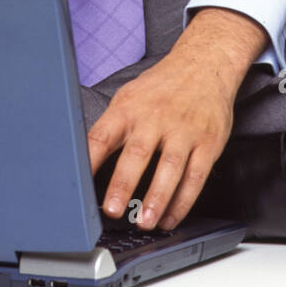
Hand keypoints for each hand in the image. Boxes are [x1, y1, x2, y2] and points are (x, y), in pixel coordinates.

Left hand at [86, 7, 267, 230]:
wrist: (205, 64)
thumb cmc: (162, 87)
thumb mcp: (129, 97)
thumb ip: (111, 128)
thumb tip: (85, 164)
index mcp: (129, 108)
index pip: (102, 135)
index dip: (88, 161)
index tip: (78, 186)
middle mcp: (156, 117)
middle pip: (138, 153)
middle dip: (123, 183)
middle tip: (113, 210)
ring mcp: (184, 130)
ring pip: (170, 168)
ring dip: (157, 199)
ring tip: (145, 222)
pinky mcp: (208, 142)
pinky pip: (195, 176)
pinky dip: (183, 201)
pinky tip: (171, 218)